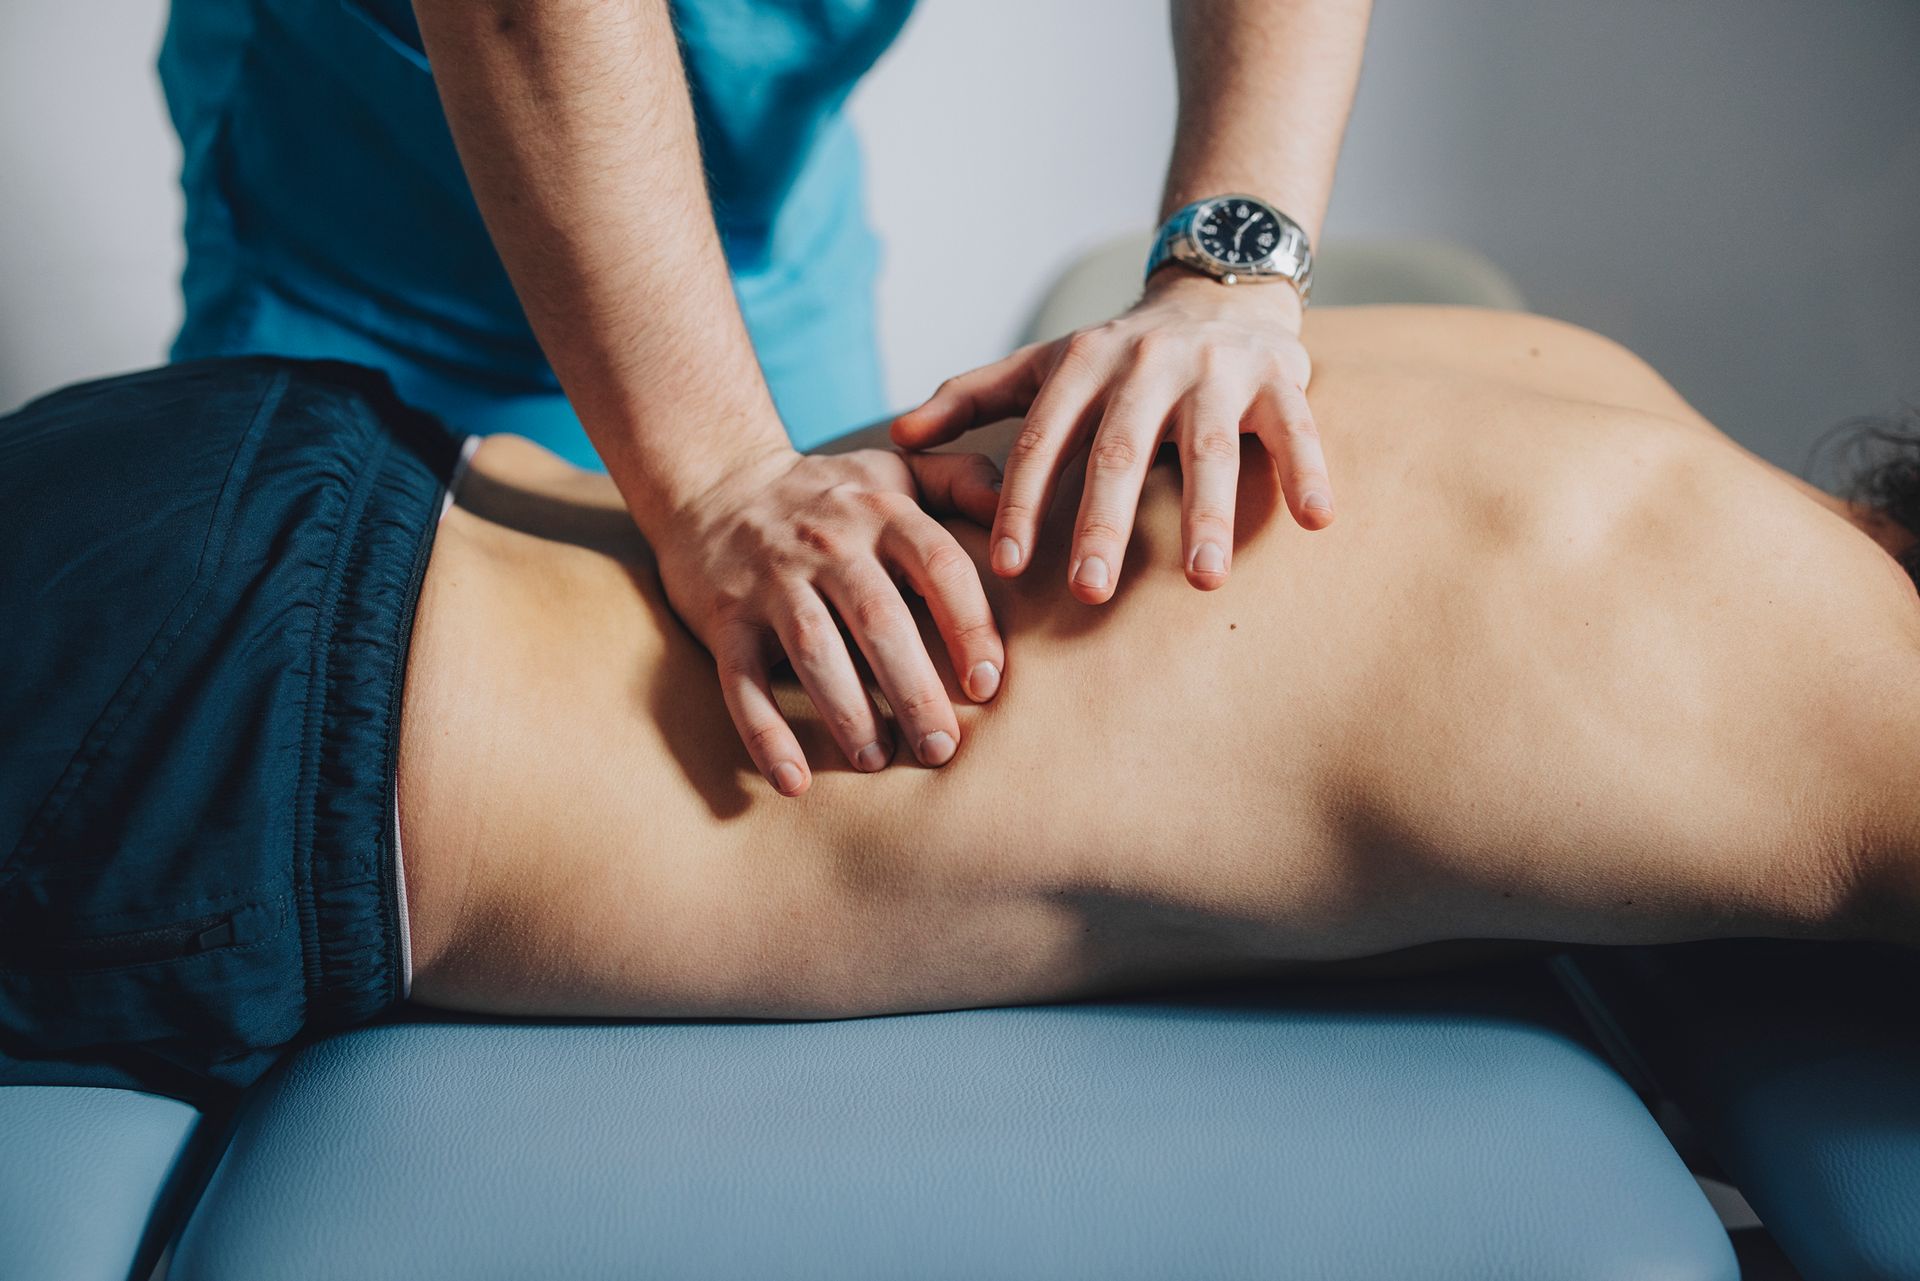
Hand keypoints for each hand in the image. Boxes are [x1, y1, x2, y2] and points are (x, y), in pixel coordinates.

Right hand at [655, 446, 1005, 795]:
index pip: (937, 564)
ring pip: (815, 649)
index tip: (988, 684)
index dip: (967, 623)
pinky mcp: (724, 616)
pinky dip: (764, 732)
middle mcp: (827, 542)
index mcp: (881, 512)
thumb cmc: (828, 494)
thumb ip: (963, 480)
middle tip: (942, 749)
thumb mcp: (895, 472)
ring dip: (848, 712)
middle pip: (878, 618)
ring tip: (878, 761)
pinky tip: (794, 781)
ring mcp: (771, 580)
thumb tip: (1025, 503)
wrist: (711, 481)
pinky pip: (742, 679)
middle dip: (914, 688)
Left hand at [891, 272, 1331, 602]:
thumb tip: (894, 436)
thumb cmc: (1118, 354)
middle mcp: (1146, 362)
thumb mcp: (1044, 366)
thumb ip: (971, 398)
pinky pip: (1296, 427)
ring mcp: (1216, 369)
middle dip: (1103, 522)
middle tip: (1088, 593)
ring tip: (1204, 581)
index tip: (1004, 568)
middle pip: (1119, 450)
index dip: (1021, 502)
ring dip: (1207, 513)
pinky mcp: (1280, 376)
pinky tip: (1317, 519)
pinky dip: (1308, 469)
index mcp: (1082, 364)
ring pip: (1208, 446)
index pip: (1042, 440)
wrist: (1217, 287)